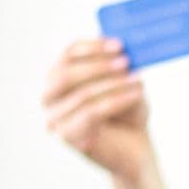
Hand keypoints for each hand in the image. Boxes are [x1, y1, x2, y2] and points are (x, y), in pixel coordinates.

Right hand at [42, 38, 151, 180]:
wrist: (135, 151)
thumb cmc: (128, 114)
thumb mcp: (124, 82)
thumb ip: (116, 61)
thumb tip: (113, 37)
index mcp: (58, 78)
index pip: (67, 55)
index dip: (92, 47)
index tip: (119, 45)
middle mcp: (49, 98)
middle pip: (66, 74)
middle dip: (98, 65)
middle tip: (126, 61)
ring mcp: (55, 119)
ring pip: (82, 94)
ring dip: (114, 84)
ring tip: (138, 80)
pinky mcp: (69, 137)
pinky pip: (92, 112)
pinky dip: (117, 100)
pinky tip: (137, 94)